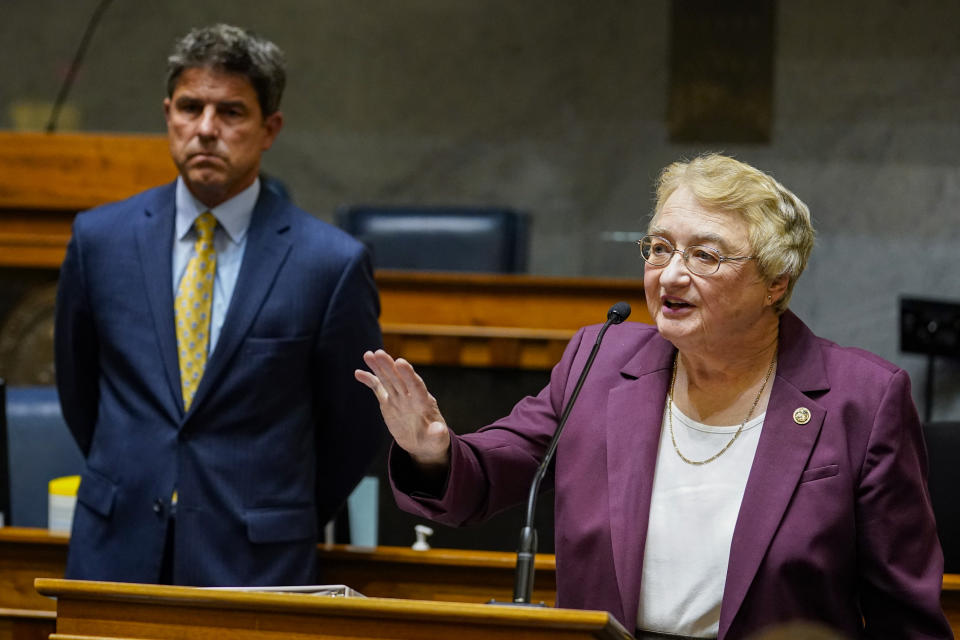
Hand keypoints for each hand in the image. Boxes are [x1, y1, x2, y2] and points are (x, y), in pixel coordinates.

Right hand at [355, 349, 450, 468]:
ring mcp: (399, 398)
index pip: (416, 386)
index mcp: (424, 402)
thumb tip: (439, 431)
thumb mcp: (438, 440)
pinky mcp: (388, 402)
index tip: (401, 362)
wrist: (424, 442)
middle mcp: (411, 396)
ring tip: (368, 354)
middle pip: (399, 379)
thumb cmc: (434, 441)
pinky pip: (378, 389)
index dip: (408, 375)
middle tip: (379, 353)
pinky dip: (369, 380)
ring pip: (388, 380)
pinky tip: (358, 372)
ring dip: (378, 367)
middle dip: (389, 366)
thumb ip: (438, 434)